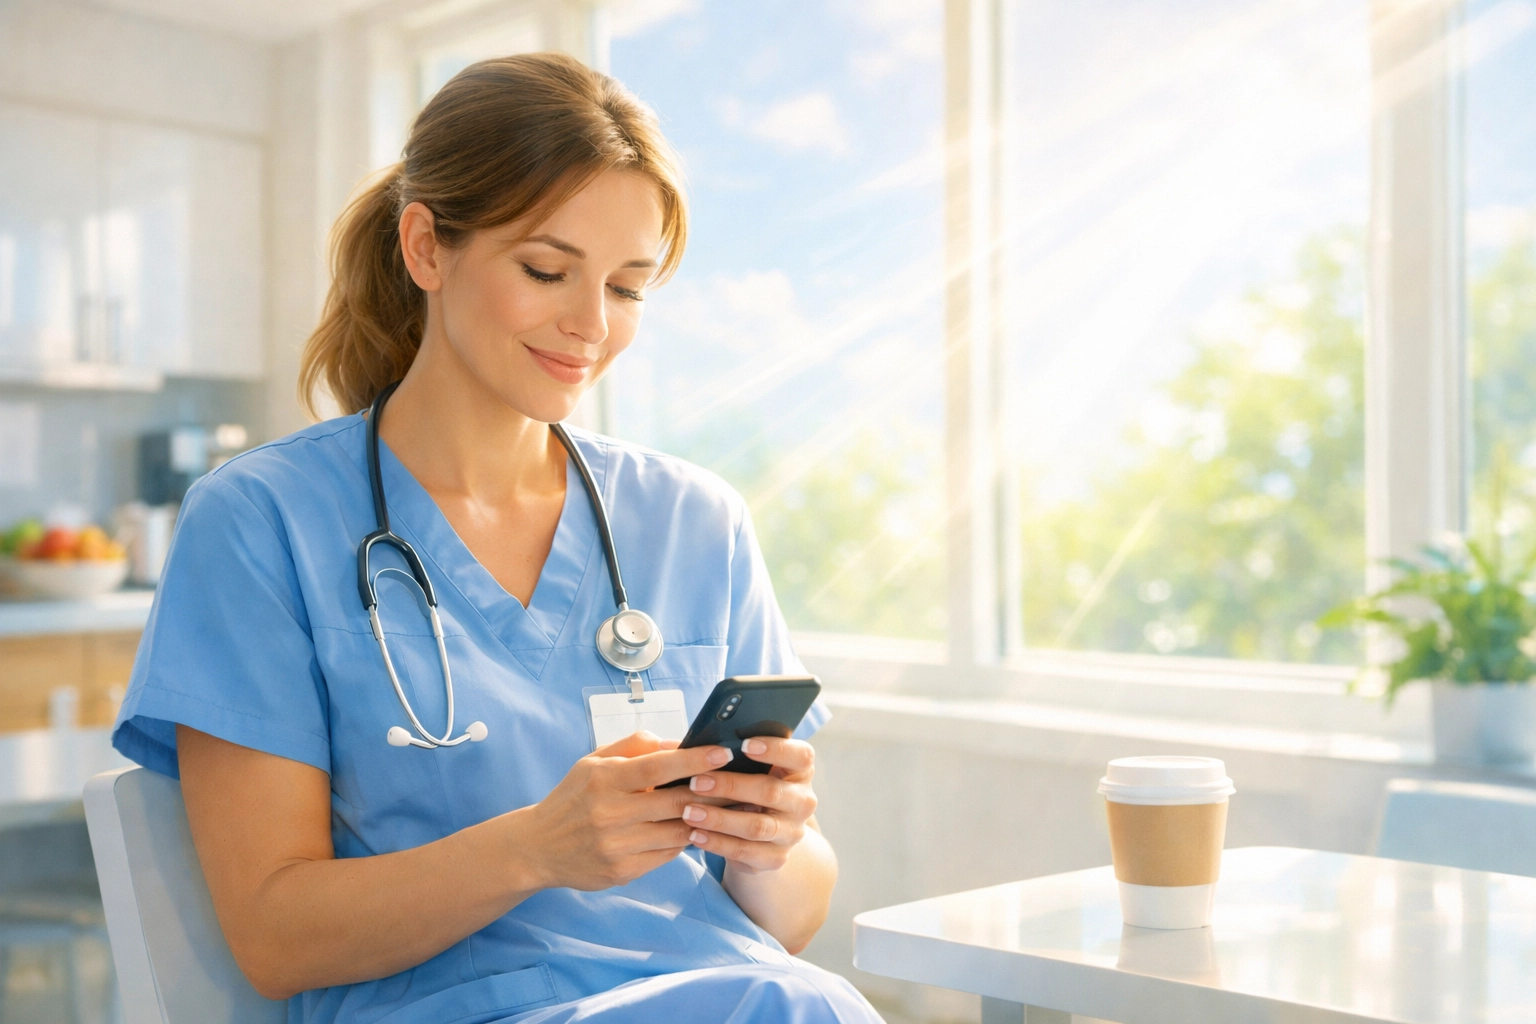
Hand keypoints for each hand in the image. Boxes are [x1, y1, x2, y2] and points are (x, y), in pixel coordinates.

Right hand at [518, 732, 731, 890]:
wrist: (538, 847)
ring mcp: (617, 846)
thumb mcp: (593, 761)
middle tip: (738, 781)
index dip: (694, 759)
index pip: (657, 767)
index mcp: (604, 779)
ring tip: (724, 806)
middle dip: (712, 791)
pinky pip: (667, 854)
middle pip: (675, 801)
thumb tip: (676, 743)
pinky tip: (694, 828)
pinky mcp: (622, 871)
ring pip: (677, 831)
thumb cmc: (573, 798)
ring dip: (704, 818)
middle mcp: (610, 813)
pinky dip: (683, 839)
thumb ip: (634, 746)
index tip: (723, 752)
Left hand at [679, 736, 817, 873]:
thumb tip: (669, 745)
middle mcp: (802, 801)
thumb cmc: (747, 787)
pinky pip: (746, 852)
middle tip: (697, 782)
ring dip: (720, 819)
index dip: (775, 748)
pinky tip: (694, 834)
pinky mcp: (776, 858)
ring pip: (757, 826)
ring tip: (688, 812)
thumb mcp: (744, 768)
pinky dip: (718, 843)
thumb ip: (720, 754)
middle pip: (772, 791)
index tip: (744, 745)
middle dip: (731, 786)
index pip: (800, 755)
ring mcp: (791, 832)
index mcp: (800, 770)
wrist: (762, 834)